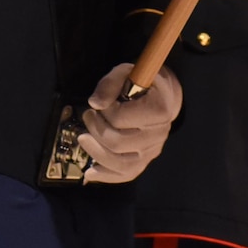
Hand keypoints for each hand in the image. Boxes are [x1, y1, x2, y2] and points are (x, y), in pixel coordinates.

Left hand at [79, 63, 183, 183]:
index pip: (121, 119)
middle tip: (88, 116)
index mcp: (159, 109)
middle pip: (118, 143)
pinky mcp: (147, 160)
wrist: (164, 96)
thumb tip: (94, 103)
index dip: (103, 111)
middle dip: (95, 130)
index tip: (99, 103)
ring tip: (83, 138)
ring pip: (121, 164)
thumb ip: (110, 84)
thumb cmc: (144, 82)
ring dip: (96, 153)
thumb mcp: (127, 72)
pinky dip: (106, 176)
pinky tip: (90, 172)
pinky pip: (126, 174)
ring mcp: (153, 150)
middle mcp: (159, 134)